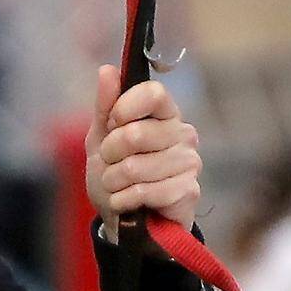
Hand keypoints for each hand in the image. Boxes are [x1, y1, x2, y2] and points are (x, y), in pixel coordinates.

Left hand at [89, 69, 202, 231]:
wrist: (123, 220)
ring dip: (113, 181)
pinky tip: (125, 202)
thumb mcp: (101, 138)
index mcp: (165, 113)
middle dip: (110, 153)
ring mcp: (189, 162)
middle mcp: (183, 133)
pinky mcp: (188, 190)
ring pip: (135, 166)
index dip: (125, 108)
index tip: (112, 124)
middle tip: (111, 163)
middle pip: (136, 133)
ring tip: (117, 185)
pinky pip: (144, 191)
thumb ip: (105, 105)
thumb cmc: (115, 175)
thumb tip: (107, 70)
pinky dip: (123, 199)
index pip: (153, 93)